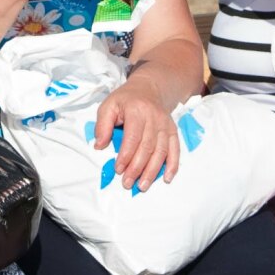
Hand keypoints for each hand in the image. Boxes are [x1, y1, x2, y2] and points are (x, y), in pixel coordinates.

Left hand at [94, 75, 179, 191]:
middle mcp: (154, 118)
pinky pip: (175, 149)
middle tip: (128, 183)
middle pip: (147, 147)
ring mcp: (165, 125)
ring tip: (143, 186)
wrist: (149, 88)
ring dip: (152, 171)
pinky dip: (172, 165)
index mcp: (136, 111)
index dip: (126, 155)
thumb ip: (102, 125)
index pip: (133, 137)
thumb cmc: (125, 100)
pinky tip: (167, 178)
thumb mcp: (108, 106)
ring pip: (161, 151)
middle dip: (137, 168)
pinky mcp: (173, 130)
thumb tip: (99, 146)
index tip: (118, 170)